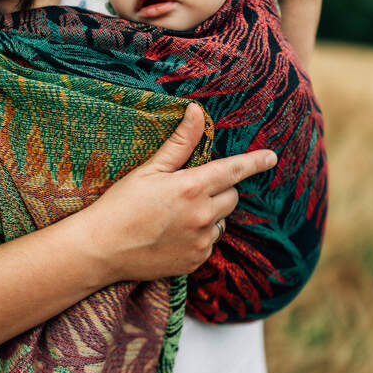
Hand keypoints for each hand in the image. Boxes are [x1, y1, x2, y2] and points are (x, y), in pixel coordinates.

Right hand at [83, 103, 276, 281]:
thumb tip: (197, 111)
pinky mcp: (195, 261)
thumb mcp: (148, 169)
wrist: (101, 249)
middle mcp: (202, 216)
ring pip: (221, 223)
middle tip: (188, 191)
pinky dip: (198, 238)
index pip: (234, 170)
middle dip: (219, 191)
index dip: (255, 162)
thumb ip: (180, 143)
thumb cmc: (120, 204)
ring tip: (175, 217)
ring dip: (208, 216)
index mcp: (192, 187)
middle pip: (231, 197)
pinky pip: (208, 244)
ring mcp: (200, 242)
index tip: (271, 157)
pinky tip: (172, 235)